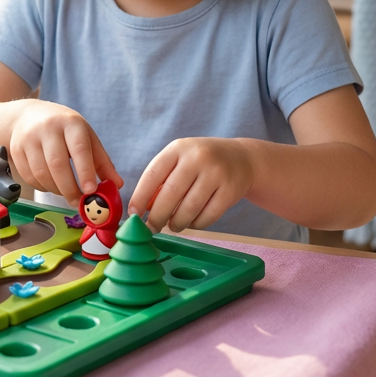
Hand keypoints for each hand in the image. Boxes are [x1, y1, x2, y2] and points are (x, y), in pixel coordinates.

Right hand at [9, 101, 121, 205]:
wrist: (29, 116)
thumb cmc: (64, 129)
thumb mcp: (86, 137)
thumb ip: (102, 162)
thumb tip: (116, 185)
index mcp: (70, 123)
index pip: (79, 149)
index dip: (85, 172)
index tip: (91, 191)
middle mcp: (47, 128)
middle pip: (57, 164)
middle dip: (69, 188)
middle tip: (79, 203)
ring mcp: (28, 139)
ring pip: (41, 174)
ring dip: (56, 190)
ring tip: (66, 193)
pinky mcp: (16, 151)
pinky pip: (29, 177)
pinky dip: (42, 187)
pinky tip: (51, 185)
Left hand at [130, 138, 253, 232]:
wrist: (241, 159)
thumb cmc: (201, 163)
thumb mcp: (179, 161)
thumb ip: (160, 182)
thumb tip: (142, 209)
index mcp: (178, 148)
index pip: (153, 174)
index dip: (140, 197)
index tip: (133, 214)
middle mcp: (197, 158)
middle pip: (170, 194)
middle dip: (157, 216)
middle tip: (151, 228)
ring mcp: (216, 173)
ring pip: (189, 208)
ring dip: (177, 223)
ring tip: (173, 225)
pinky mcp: (231, 190)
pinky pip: (208, 216)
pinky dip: (196, 224)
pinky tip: (192, 222)